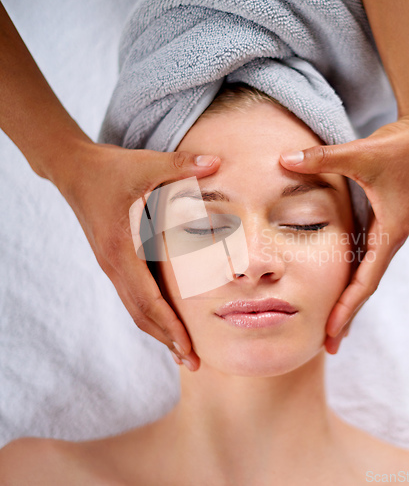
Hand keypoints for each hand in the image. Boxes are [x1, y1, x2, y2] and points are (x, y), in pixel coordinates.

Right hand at [54, 140, 219, 369]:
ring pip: (135, 309)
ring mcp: (112, 265)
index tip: (189, 349)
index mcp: (121, 250)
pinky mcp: (114, 261)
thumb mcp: (144, 164)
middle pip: (141, 314)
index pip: (147, 299)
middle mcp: (114, 265)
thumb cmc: (109, 170)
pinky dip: (150, 314)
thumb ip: (180, 165)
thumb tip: (217, 162)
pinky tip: (165, 320)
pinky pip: (133, 296)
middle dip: (167, 340)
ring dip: (158, 332)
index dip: (169, 326)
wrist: (74, 170)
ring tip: (181, 352)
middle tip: (193, 363)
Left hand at [280, 112, 408, 353]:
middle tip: (328, 345)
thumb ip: (321, 158)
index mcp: (390, 232)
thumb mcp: (360, 153)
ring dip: (349, 301)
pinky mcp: (383, 224)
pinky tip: (338, 288)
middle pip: (366, 288)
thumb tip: (283, 160)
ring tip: (331, 326)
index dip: (347, 308)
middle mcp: (390, 238)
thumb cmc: (398, 146)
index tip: (331, 333)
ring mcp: (387, 233)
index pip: (366, 281)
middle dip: (347, 316)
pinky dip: (352, 279)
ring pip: (366, 276)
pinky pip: (365, 260)